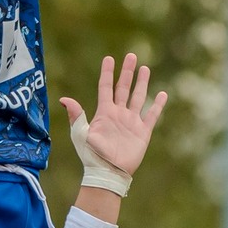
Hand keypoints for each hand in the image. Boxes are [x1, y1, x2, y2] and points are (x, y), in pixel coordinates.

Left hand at [58, 53, 166, 180]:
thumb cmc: (91, 155)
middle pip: (123, 88)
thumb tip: (65, 99)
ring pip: (138, 97)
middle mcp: (118, 113)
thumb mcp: (81, 134)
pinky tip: (162, 94)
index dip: (107, 73)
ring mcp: (131, 121)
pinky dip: (157, 105)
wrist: (107, 172)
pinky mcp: (142, 132)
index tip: (109, 58)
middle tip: (131, 56)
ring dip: (142, 83)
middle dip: (127, 72)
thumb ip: (76, 116)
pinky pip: (151, 115)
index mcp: (104, 112)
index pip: (106, 87)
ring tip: (145, 68)